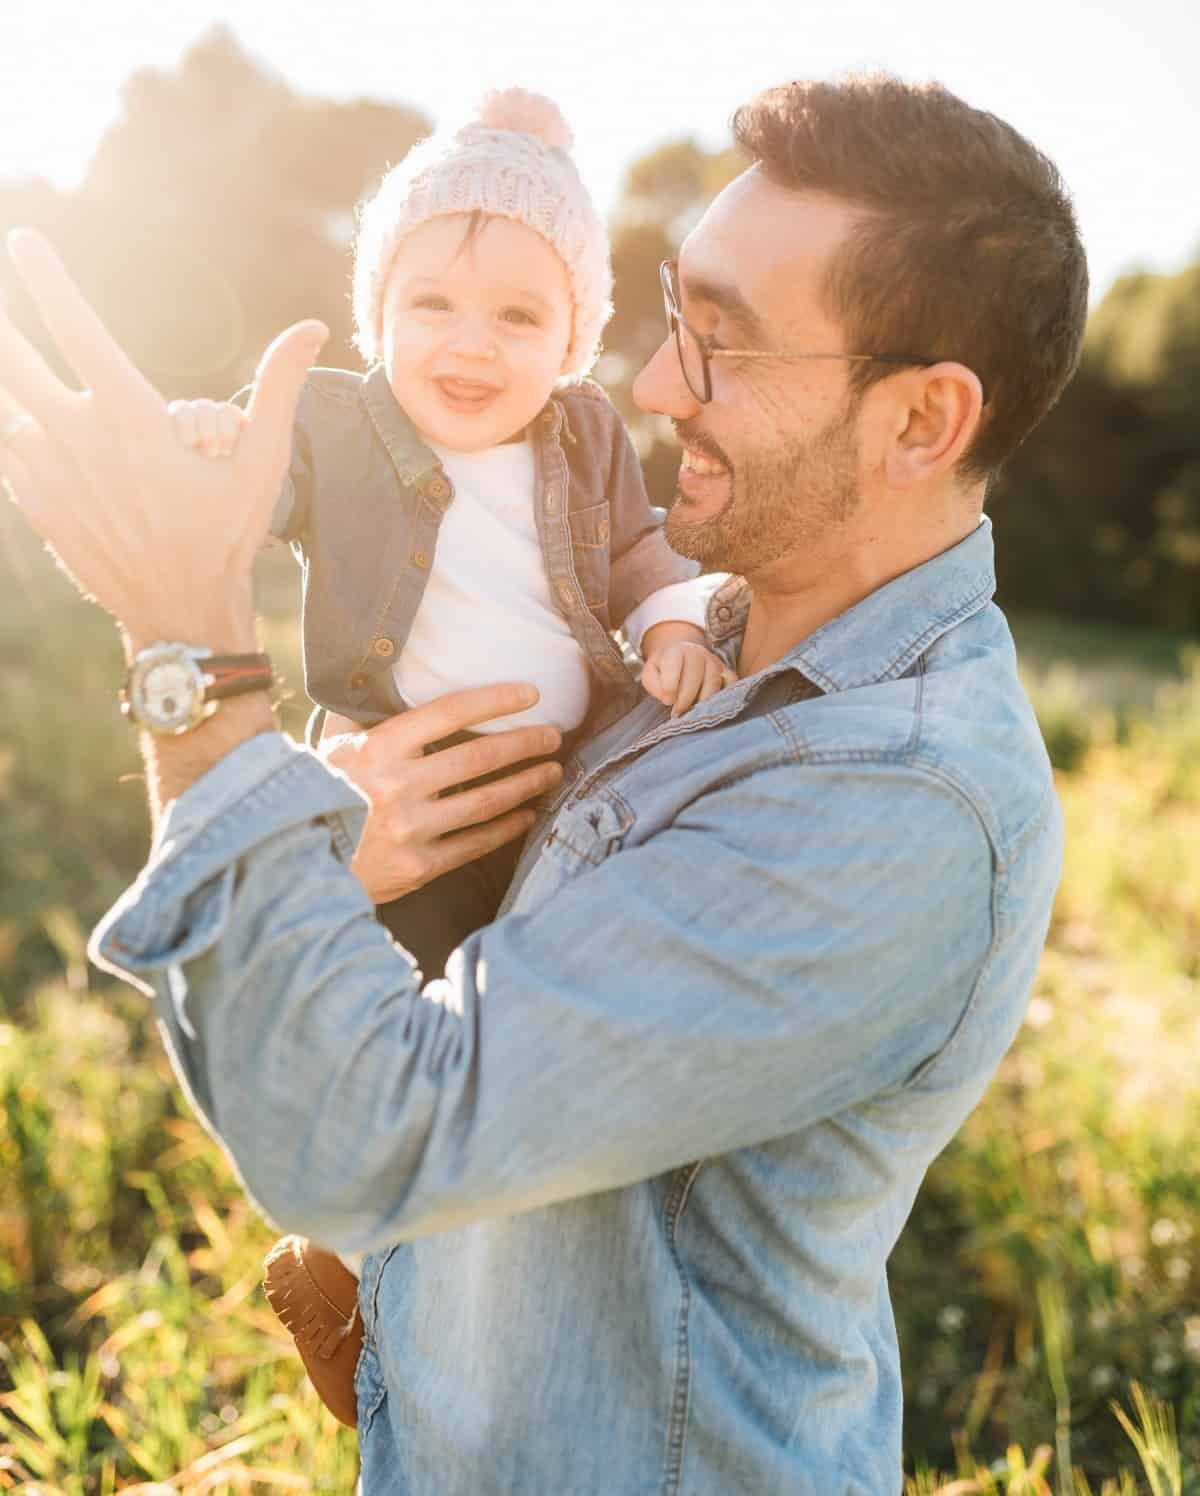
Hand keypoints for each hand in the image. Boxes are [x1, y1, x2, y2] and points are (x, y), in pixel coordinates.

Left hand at [0, 228, 324, 651]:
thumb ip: (280, 387)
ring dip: (2, 373)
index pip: (73, 326)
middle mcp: (77, 438)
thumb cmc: (226, 535)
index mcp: (129, 417)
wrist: (178, 613)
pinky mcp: (34, 501)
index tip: (22, 241)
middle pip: (10, 358)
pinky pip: (4, 446)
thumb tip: (312, 327)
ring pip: (1, 402)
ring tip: (4, 349)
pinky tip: (11, 413)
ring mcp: (47, 472)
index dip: (44, 278)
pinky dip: (4, 422)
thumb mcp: (262, 462)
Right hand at [319, 684, 564, 903]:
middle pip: (480, 757)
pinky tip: (526, 815)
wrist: (295, 862)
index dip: (495, 700)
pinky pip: (475, 843)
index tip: (530, 693)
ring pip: (486, 801)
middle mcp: (398, 786)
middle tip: (554, 735)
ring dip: (526, 784)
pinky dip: (506, 828)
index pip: (450, 712)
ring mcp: (411, 828)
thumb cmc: (314, 796)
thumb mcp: (329, 748)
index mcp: (378, 748)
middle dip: (525, 743)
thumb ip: (358, 717)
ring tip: (551, 771)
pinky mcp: (419, 866)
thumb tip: (374, 678)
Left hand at [642, 641, 736, 717]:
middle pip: (695, 674)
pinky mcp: (727, 672)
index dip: (670, 684)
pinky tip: (712, 708)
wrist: (681, 658)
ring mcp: (715, 662)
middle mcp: (698, 653)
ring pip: (714, 681)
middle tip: (677, 714)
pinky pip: (731, 683)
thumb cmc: (663, 670)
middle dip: (685, 698)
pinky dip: (725, 696)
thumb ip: (653, 684)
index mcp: (676, 651)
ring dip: (703, 701)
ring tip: (692, 714)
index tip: (667, 701)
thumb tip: (668, 698)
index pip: (674, 663)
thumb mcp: (650, 674)